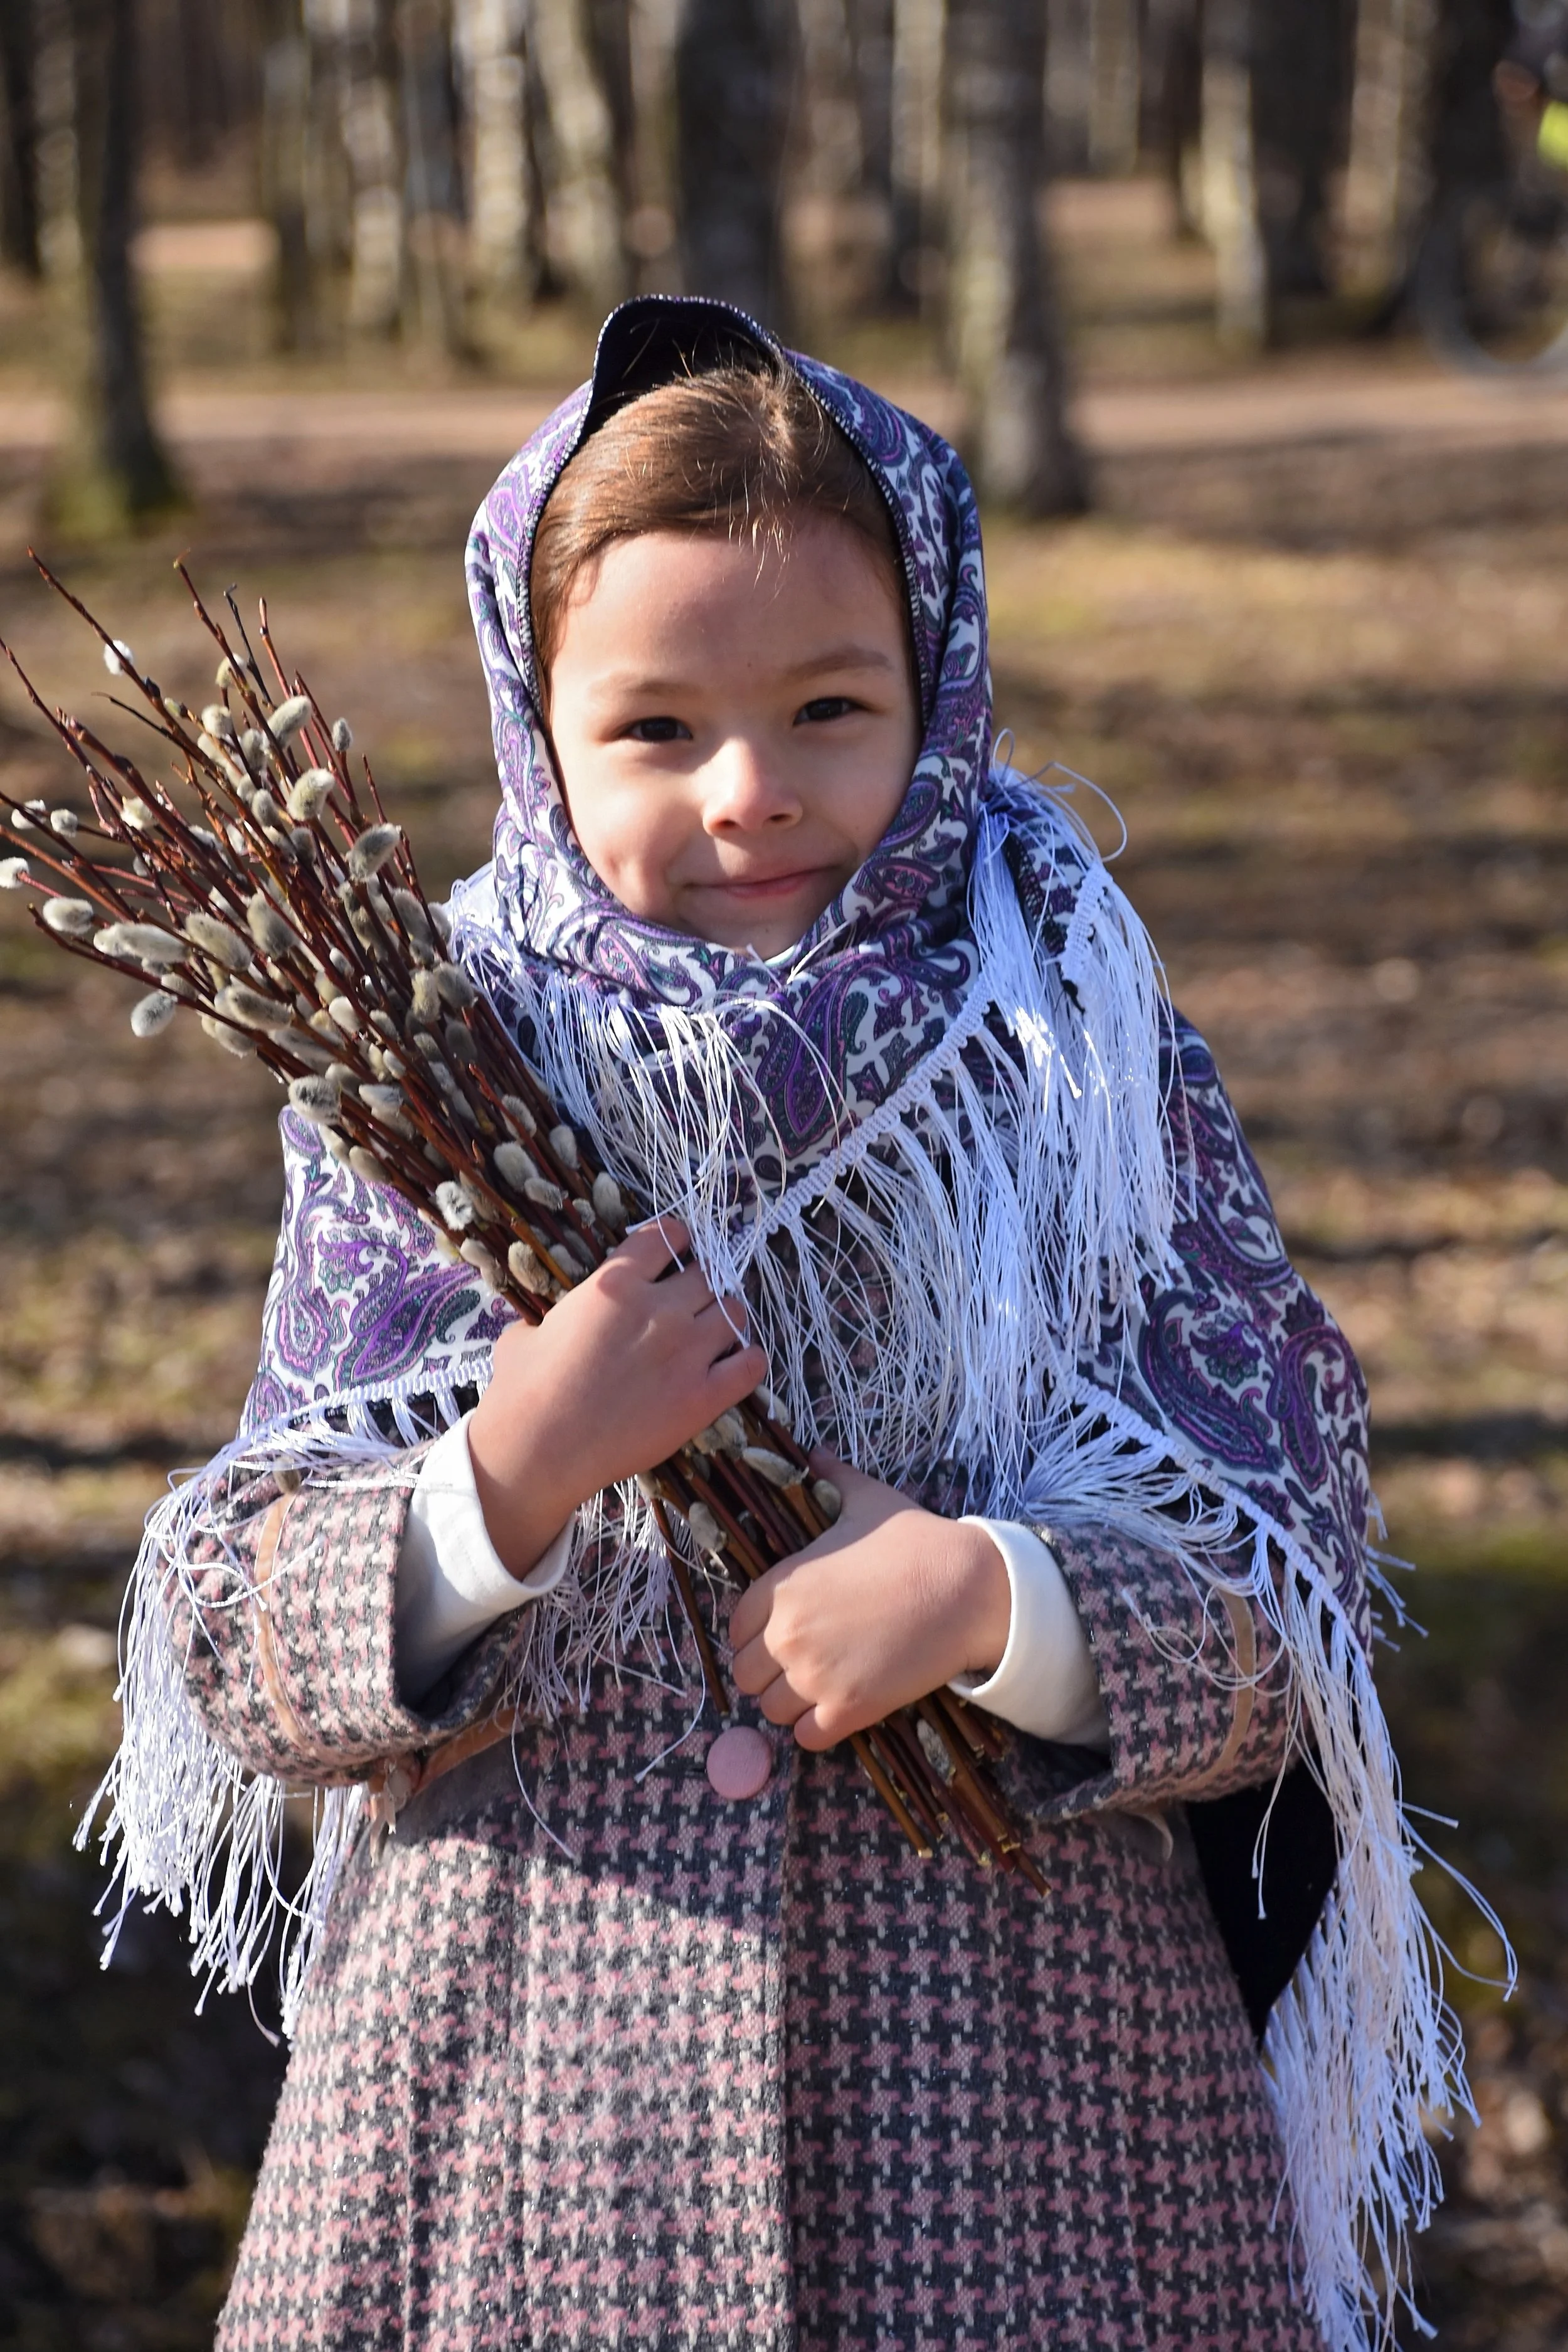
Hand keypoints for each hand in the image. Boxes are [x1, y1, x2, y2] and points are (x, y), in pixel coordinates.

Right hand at [467, 1217, 766, 1576]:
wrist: (540, 1451)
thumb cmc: (523, 1393)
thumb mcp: (525, 1335)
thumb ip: (549, 1319)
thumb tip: (543, 1329)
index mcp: (616, 1284)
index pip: (666, 1236)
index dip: (674, 1241)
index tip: (675, 1252)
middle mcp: (660, 1310)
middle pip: (705, 1274)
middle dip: (698, 1286)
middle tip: (687, 1304)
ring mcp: (687, 1352)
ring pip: (734, 1312)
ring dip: (725, 1318)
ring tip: (712, 1332)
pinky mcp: (703, 1396)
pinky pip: (751, 1365)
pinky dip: (749, 1362)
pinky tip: (735, 1366)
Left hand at [728, 1456, 1010, 1750]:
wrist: (966, 1587)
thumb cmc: (915, 1542)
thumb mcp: (866, 1501)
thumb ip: (832, 1479)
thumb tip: (816, 1453)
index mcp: (780, 1586)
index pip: (734, 1629)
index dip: (754, 1634)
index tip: (780, 1634)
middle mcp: (786, 1634)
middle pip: (746, 1676)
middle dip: (769, 1673)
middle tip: (803, 1665)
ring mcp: (815, 1676)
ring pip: (771, 1711)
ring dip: (791, 1704)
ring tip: (821, 1689)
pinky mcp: (848, 1710)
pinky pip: (806, 1738)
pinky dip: (816, 1730)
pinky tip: (839, 1710)